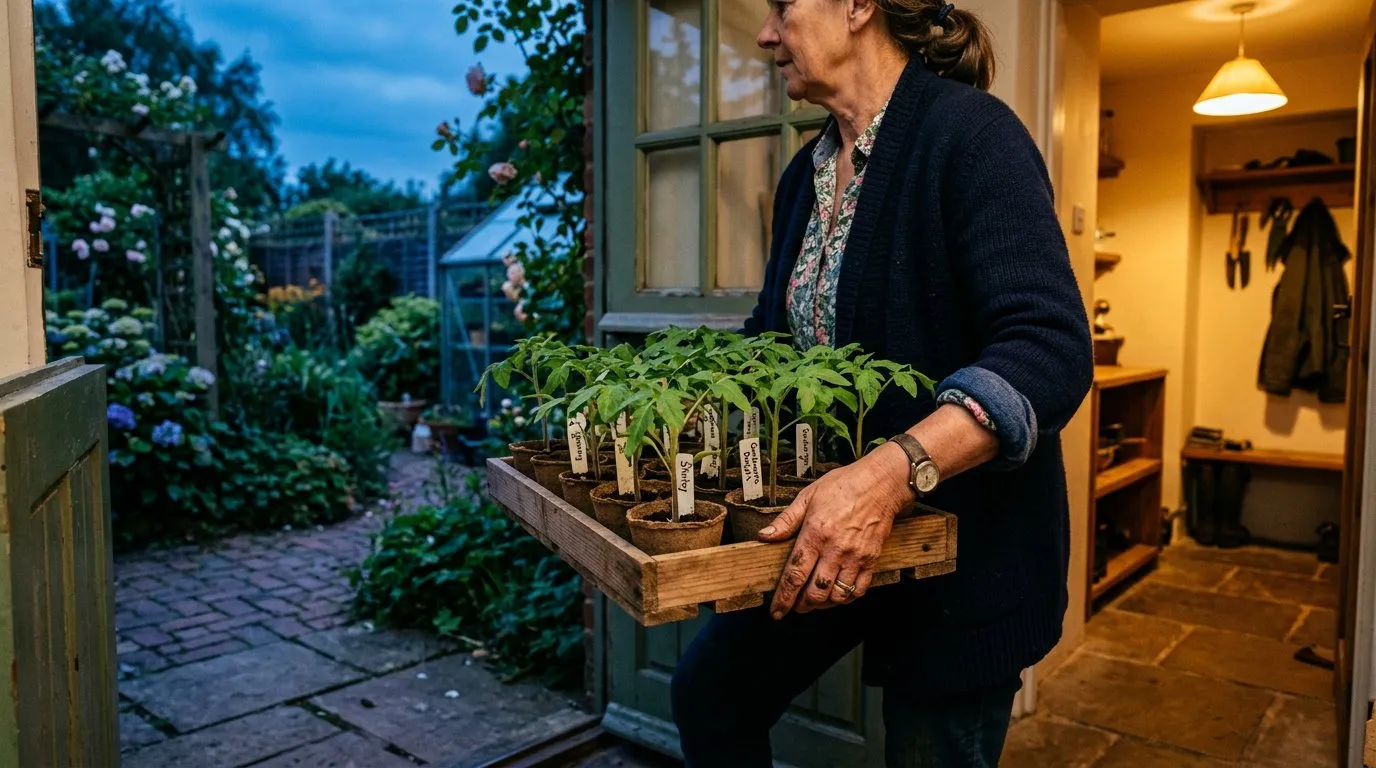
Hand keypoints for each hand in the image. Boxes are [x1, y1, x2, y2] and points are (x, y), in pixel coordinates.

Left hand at [757, 443, 911, 617]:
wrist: (881, 483)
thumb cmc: (844, 486)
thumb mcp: (808, 497)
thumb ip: (785, 521)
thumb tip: (764, 536)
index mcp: (815, 534)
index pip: (795, 574)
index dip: (784, 597)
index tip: (777, 611)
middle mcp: (835, 549)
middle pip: (815, 592)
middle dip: (801, 605)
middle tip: (794, 606)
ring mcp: (855, 557)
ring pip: (837, 595)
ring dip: (823, 604)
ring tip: (814, 601)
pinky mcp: (872, 560)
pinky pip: (859, 590)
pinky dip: (846, 598)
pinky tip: (837, 594)